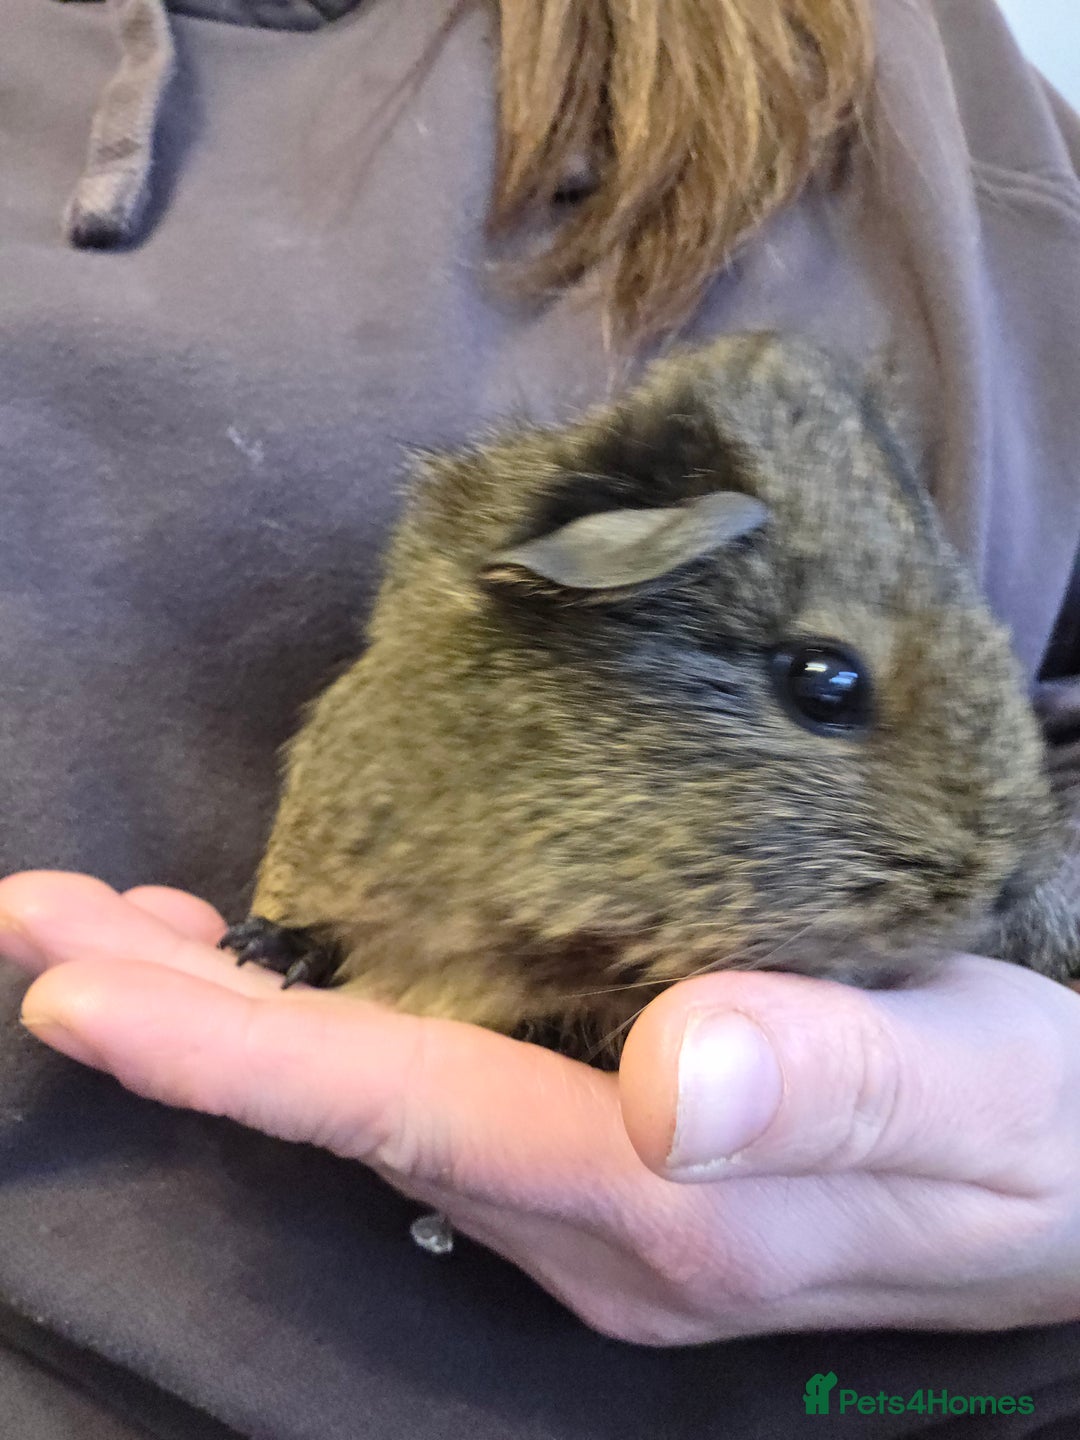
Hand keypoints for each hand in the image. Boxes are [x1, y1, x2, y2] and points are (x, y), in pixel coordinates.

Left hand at [4, 870, 1079, 1344]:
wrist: (1076, 1188)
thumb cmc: (1033, 1123)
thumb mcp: (971, 1087)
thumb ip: (835, 1081)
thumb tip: (681, 1082)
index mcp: (667, 1203)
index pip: (411, 1113)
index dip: (240, 1053)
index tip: (79, 981)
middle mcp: (595, 1229)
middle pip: (352, 1116)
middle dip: (184, 1022)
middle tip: (40, 916)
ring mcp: (592, 1216)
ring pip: (374, 1113)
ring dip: (239, 1026)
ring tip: (120, 931)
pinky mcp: (613, 1175)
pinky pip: (431, 1107)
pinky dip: (335, 1039)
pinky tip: (298, 976)